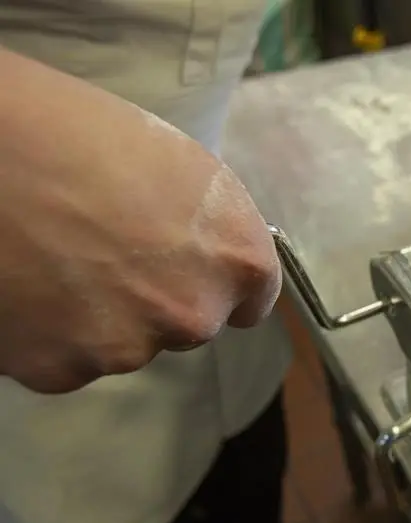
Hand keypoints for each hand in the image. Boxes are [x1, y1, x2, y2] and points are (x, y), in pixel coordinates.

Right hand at [0, 50, 280, 393]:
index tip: (197, 274)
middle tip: (103, 251)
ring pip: (124, 342)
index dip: (218, 282)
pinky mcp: (62, 370)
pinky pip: (65, 359)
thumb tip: (200, 247)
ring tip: (51, 258)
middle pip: (189, 321)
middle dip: (156, 297)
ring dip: (99, 316)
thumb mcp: (171, 163)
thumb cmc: (71, 130)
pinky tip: (22, 285)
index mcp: (237, 255)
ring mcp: (129, 347)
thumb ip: (201, 224)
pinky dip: (47, 335)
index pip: (253, 297)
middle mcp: (195, 313)